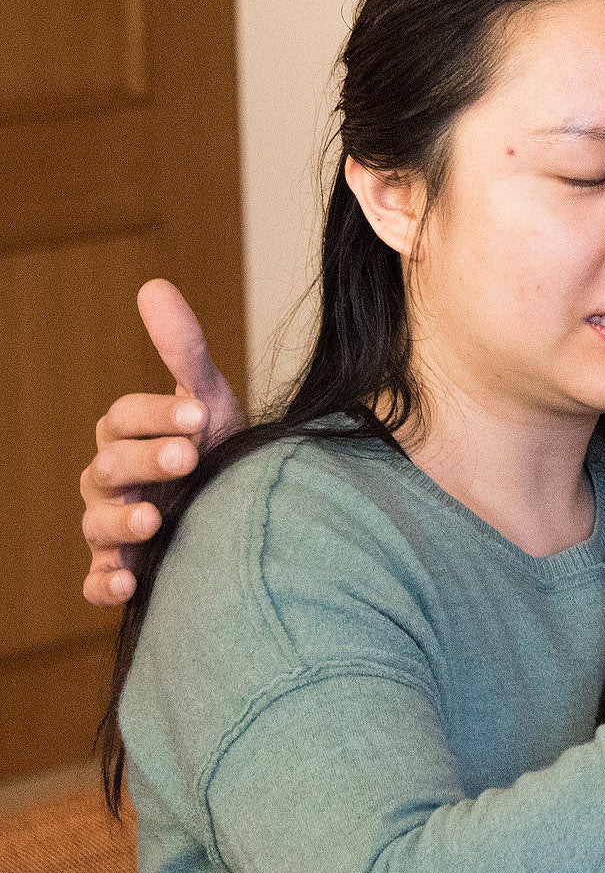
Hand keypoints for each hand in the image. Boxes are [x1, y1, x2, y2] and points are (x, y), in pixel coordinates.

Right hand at [80, 280, 245, 605]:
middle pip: (111, 469)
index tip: (199, 414)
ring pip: (99, 524)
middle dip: (145, 462)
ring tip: (154, 521)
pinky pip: (97, 581)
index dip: (156, 415)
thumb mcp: (206, 400)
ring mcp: (114, 526)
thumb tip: (153, 286)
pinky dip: (104, 584)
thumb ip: (183, 351)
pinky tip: (127, 586)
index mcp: (127, 435)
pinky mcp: (124, 569)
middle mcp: (111, 481)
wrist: (240, 505)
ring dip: (122, 523)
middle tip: (186, 458)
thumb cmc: (213, 447)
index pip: (125, 419)